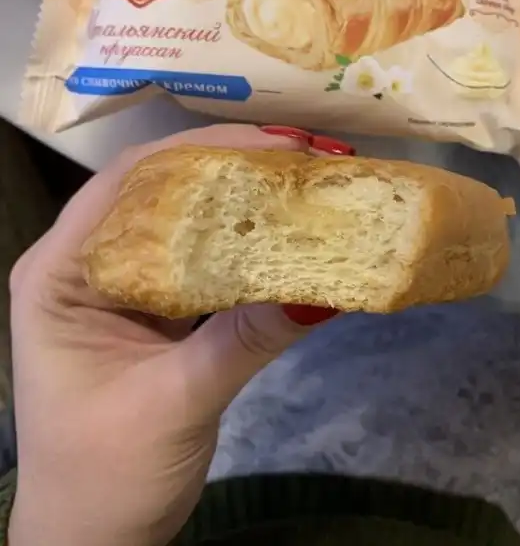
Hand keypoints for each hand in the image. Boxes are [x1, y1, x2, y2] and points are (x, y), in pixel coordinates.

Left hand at [8, 125, 336, 545]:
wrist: (92, 542)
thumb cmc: (108, 475)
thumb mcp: (177, 403)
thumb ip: (246, 339)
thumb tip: (325, 285)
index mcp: (61, 271)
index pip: (127, 183)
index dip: (202, 152)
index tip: (276, 146)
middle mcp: (83, 263)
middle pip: (156, 190)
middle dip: (228, 165)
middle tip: (303, 155)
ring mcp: (117, 285)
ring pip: (179, 219)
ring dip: (236, 199)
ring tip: (299, 179)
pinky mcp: (148, 308)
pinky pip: (195, 259)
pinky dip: (237, 243)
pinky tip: (279, 232)